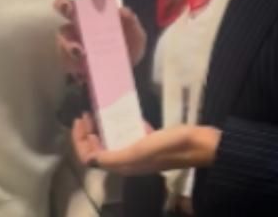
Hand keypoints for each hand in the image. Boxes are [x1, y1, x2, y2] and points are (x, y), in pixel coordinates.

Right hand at [53, 0, 146, 78]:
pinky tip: (80, 70)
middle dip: (64, 4)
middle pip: (66, 6)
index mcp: (99, 9)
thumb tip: (123, 11)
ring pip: (63, 34)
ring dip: (68, 42)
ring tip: (79, 52)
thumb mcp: (137, 36)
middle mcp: (82, 20)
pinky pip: (63, 58)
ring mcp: (73, 38)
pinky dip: (70, 63)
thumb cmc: (128, 47)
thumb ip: (133, 23)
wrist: (125, 73)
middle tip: (68, 9)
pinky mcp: (69, 57)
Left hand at [72, 113, 219, 175]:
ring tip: (98, 112)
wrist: (198, 145)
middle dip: (88, 134)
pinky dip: (120, 125)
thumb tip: (90, 159)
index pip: (91, 158)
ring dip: (101, 129)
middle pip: (99, 150)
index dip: (80, 141)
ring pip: (111, 142)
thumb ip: (114, 156)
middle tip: (86, 114)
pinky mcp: (149, 142)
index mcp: (123, 164)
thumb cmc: (169, 146)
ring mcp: (139, 151)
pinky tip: (121, 113)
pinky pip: (128, 134)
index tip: (79, 120)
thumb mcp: (139, 150)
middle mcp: (127, 161)